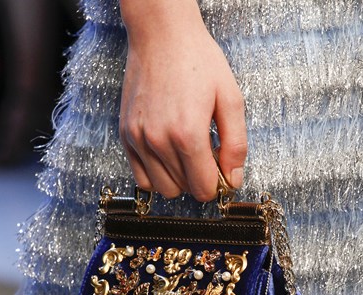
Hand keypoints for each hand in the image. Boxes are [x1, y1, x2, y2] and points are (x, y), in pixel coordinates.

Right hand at [119, 1, 246, 200]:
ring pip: (163, 188)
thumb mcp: (231, 99)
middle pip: (185, 190)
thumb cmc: (196, 60)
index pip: (204, 188)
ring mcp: (138, 139)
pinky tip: (169, 156)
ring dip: (179, 179)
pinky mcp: (126, 136)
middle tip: (206, 155)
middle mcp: (158, 140)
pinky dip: (157, 175)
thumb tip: (232, 179)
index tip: (221, 169)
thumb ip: (236, 145)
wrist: (161, 35)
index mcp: (187, 133)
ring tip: (187, 153)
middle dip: (200, 179)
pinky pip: (142, 178)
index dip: (217, 184)